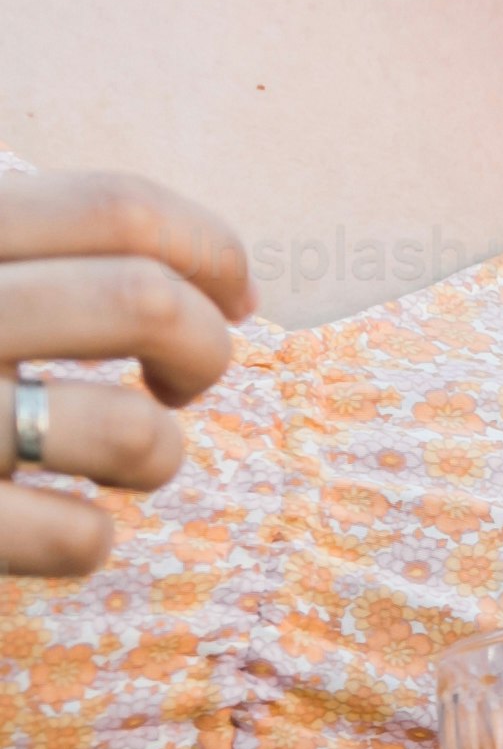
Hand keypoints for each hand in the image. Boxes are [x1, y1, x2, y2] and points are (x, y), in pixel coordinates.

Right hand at [0, 168, 252, 577]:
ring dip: (156, 453)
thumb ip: (20, 251)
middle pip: (147, 306)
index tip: (235, 295)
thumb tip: (216, 279)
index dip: (211, 250)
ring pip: (133, 432)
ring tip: (118, 459)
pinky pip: (75, 539)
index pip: (116, 207)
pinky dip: (86, 541)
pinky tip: (50, 529)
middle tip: (181, 381)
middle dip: (203, 350)